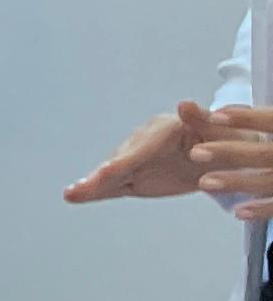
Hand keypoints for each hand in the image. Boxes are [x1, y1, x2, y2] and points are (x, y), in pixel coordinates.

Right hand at [66, 103, 237, 204]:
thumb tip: (185, 104)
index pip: (139, 149)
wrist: (228, 152)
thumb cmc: (228, 138)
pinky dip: (96, 192)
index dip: (122, 161)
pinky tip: (77, 196)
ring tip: (72, 194)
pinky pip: (114, 186)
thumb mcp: (222, 128)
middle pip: (120, 163)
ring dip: (91, 185)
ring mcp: (138, 162)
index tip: (107, 171)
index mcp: (163, 131)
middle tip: (82, 187)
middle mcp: (144, 145)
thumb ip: (202, 118)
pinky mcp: (136, 178)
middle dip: (101, 176)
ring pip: (112, 175)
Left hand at [185, 103, 272, 219]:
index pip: (270, 120)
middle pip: (263, 153)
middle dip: (230, 152)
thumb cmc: (271, 146)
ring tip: (204, 182)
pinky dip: (260, 209)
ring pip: (268, 181)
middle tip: (195, 153)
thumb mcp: (264, 126)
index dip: (246, 118)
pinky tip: (238, 211)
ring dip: (236, 181)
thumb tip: (187, 106)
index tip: (215, 116)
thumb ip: (235, 121)